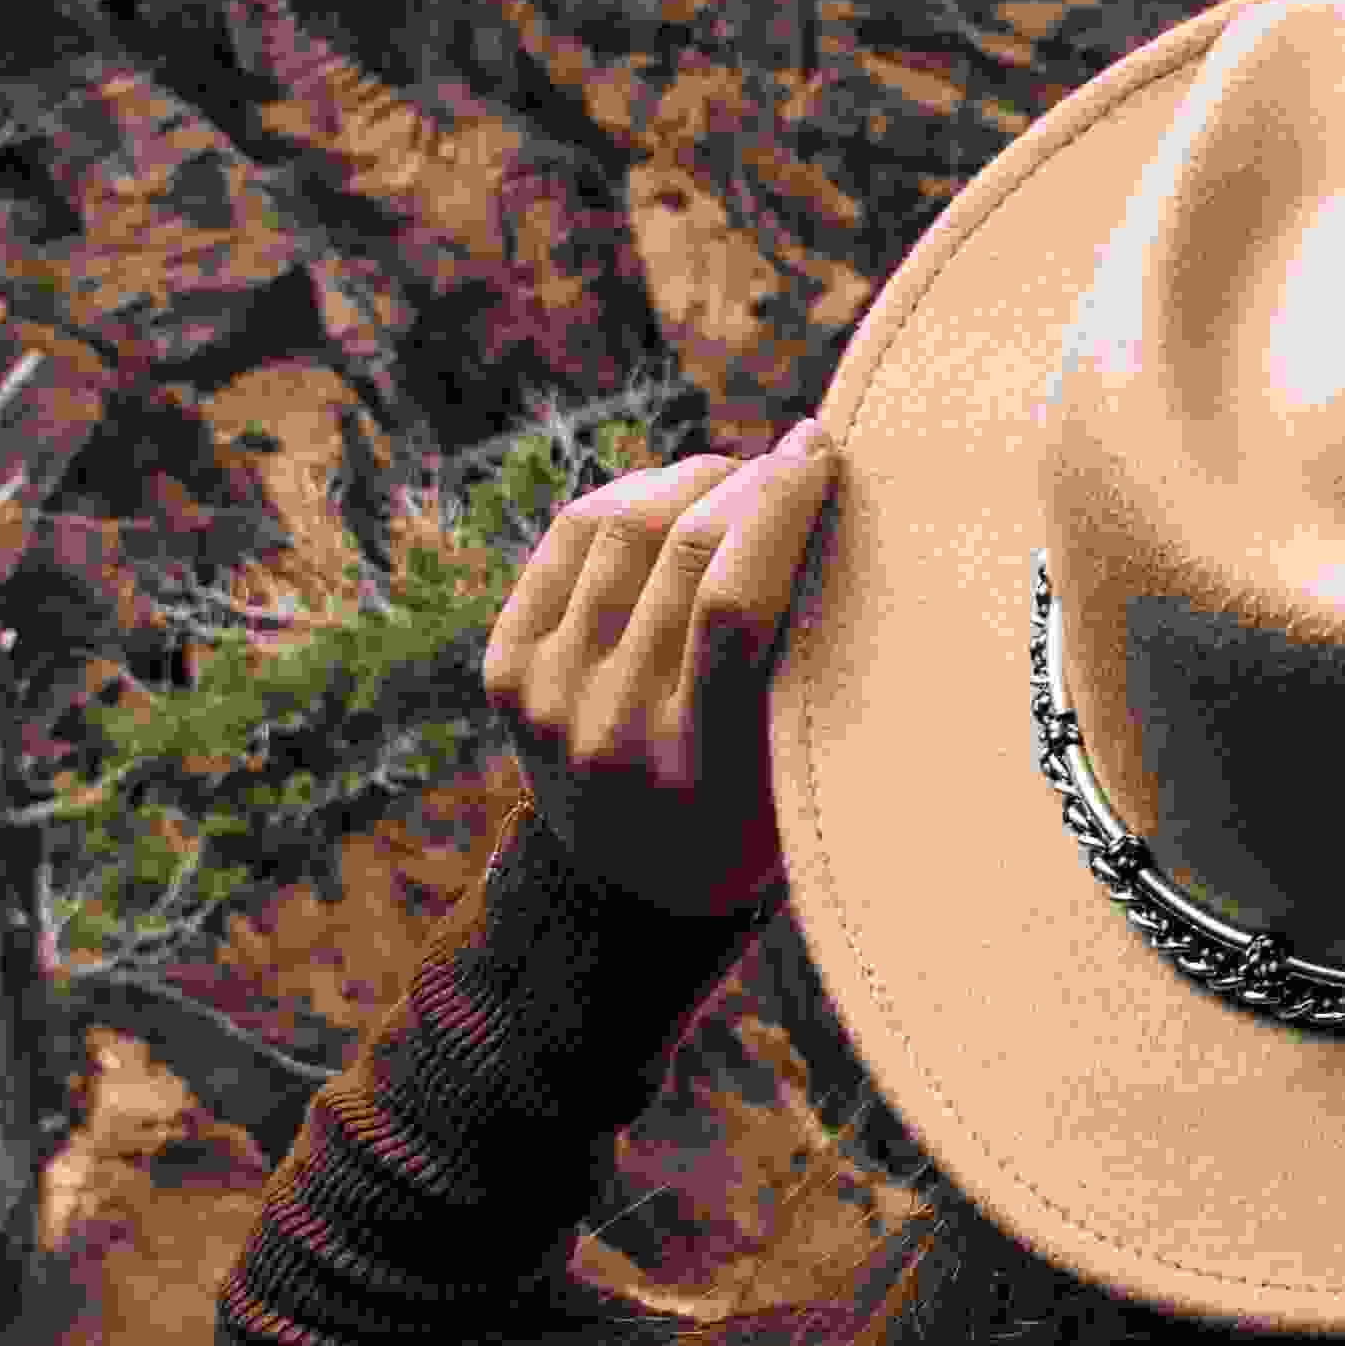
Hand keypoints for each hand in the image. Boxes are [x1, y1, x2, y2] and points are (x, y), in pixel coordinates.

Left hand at [489, 408, 846, 917]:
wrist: (625, 889)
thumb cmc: (751, 820)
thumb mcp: (801, 773)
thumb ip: (813, 670)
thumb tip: (835, 510)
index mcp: (704, 771)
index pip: (733, 607)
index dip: (781, 511)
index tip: (825, 456)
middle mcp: (613, 732)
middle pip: (681, 552)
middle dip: (749, 481)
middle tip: (794, 459)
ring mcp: (550, 699)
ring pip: (622, 527)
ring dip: (692, 479)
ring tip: (738, 477)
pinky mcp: (509, 672)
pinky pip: (571, 538)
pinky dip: (630, 496)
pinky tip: (673, 495)